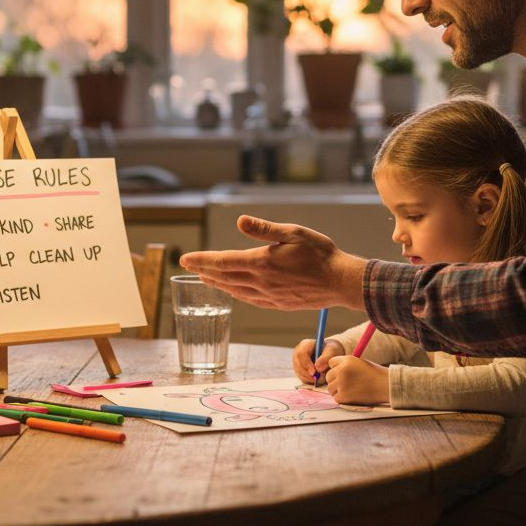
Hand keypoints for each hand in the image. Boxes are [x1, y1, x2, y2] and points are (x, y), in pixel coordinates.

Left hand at [180, 215, 367, 310]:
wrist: (341, 282)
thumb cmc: (320, 253)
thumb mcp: (293, 232)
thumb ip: (264, 229)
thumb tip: (239, 221)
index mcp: (262, 262)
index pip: (223, 261)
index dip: (202, 260)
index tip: (185, 259)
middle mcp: (261, 282)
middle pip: (224, 277)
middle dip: (203, 271)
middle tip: (187, 266)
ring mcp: (268, 295)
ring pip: (235, 290)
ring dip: (217, 283)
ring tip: (204, 278)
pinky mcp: (277, 303)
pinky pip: (249, 299)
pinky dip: (236, 294)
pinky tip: (232, 291)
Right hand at [292, 338, 345, 382]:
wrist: (330, 354)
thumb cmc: (330, 350)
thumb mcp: (332, 351)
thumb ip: (326, 358)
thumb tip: (318, 368)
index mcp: (305, 345)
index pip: (301, 354)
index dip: (306, 364)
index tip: (314, 372)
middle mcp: (298, 353)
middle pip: (298, 365)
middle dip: (308, 374)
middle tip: (319, 378)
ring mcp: (297, 363)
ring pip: (300, 373)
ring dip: (311, 378)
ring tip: (323, 377)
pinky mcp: (299, 371)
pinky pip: (302, 378)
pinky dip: (311, 381)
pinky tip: (319, 378)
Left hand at [326, 355, 389, 404]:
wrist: (385, 385)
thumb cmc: (374, 374)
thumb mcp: (359, 363)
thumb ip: (345, 365)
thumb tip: (331, 370)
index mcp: (346, 360)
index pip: (331, 363)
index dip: (336, 368)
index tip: (344, 373)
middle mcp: (342, 370)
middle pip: (328, 376)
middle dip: (334, 380)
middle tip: (345, 384)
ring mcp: (341, 383)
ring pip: (330, 388)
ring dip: (337, 390)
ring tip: (349, 390)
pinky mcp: (343, 396)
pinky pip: (335, 397)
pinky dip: (341, 398)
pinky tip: (351, 396)